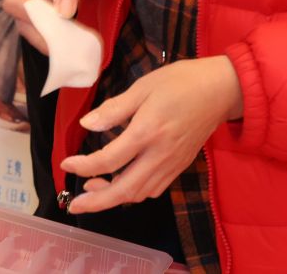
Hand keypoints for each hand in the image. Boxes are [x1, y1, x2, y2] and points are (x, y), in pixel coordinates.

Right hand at [2, 0, 90, 50]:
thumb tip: (64, 13)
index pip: (13, 0)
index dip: (27, 15)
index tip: (49, 27)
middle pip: (19, 18)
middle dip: (38, 33)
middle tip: (59, 46)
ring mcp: (25, 4)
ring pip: (28, 28)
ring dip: (44, 39)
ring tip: (65, 47)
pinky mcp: (36, 14)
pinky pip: (39, 29)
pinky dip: (51, 37)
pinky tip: (66, 42)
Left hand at [62, 57, 241, 215]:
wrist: (221, 90)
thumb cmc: (180, 82)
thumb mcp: (143, 86)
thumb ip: (114, 109)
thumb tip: (87, 124)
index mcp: (147, 132)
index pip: (109, 160)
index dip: (83, 165)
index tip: (66, 163)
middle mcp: (159, 155)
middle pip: (124, 190)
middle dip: (96, 202)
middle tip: (75, 205)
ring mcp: (171, 164)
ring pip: (139, 193)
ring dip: (114, 198)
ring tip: (93, 189)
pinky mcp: (180, 166)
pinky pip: (154, 189)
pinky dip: (134, 193)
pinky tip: (122, 183)